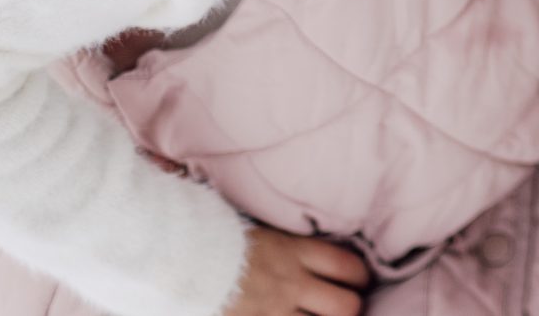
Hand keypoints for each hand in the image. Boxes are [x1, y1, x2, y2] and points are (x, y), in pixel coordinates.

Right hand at [223, 227, 367, 315]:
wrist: (178, 255)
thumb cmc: (213, 238)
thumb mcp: (257, 232)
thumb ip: (284, 242)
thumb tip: (305, 244)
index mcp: (293, 251)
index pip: (348, 266)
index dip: (360, 277)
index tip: (358, 281)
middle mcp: (291, 283)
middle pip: (345, 306)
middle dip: (350, 308)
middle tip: (344, 308)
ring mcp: (274, 310)